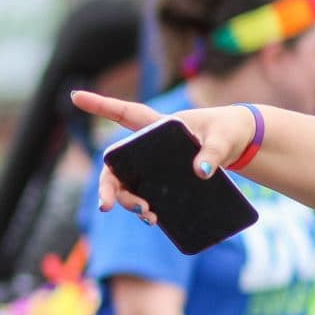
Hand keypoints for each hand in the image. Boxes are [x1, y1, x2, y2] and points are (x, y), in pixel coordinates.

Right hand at [70, 91, 259, 220]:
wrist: (240, 145)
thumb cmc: (227, 131)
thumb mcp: (222, 138)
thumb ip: (212, 152)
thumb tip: (202, 172)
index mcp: (158, 126)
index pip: (125, 113)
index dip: (99, 105)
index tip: (74, 95)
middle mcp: (149, 148)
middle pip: (117, 166)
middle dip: (108, 187)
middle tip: (106, 206)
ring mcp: (155, 167)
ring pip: (128, 185)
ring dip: (128, 201)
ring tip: (147, 215)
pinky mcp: (166, 183)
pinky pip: (147, 197)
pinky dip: (145, 209)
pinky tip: (154, 219)